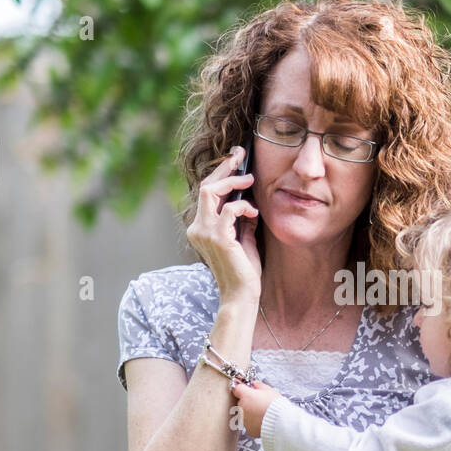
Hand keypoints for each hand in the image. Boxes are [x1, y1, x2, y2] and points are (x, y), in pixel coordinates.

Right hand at [185, 146, 261, 304]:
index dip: (220, 172)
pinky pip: (230, 209)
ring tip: (250, 180)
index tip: (235, 158)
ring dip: (233, 182)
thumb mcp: (243, 238)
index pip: (206, 194)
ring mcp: (204, 233)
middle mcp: (197, 228)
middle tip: (241, 155)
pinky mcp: (218, 238)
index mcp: (200, 228)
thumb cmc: (243, 270)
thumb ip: (241, 219)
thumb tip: (247, 200)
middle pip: (206, 186)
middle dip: (224, 167)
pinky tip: (253, 212)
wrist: (242, 294)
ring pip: (212, 191)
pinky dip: (243, 206)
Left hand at [230, 378, 279, 437]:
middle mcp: (242, 407)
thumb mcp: (269, 390)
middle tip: (259, 402)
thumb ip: (259, 385)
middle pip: (241, 402)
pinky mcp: (248, 428)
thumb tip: (255, 384)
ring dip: (251, 412)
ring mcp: (244, 419)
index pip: (237, 388)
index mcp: (246, 396)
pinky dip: (254, 422)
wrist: (281, 422)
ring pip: (244, 413)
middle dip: (248, 401)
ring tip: (263, 412)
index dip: (242, 388)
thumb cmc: (276, 405)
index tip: (246, 389)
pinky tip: (263, 419)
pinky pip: (249, 423)